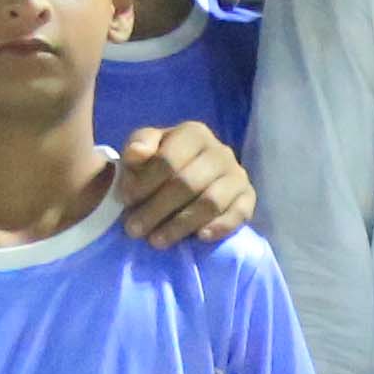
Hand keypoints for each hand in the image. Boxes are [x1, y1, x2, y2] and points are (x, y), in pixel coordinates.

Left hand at [109, 121, 255, 246]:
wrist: (189, 176)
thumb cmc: (160, 164)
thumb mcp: (144, 150)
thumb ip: (137, 147)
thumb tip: (136, 154)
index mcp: (194, 133)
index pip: (168, 159)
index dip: (144, 183)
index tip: (125, 201)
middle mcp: (220, 150)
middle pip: (188, 183)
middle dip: (157, 209)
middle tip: (134, 230)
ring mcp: (237, 174)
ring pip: (211, 201)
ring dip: (181, 224)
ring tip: (157, 241)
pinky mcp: (248, 196)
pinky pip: (239, 213)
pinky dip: (220, 227)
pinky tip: (199, 238)